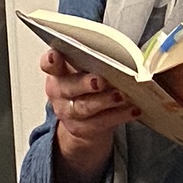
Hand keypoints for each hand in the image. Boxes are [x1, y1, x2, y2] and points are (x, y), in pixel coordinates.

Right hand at [41, 49, 138, 182]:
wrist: (84, 120)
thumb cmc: (88, 86)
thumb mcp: (86, 70)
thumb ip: (96, 61)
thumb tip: (123, 53)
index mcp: (58, 72)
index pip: (49, 64)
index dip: (50, 60)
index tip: (55, 55)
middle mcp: (59, 92)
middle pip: (68, 87)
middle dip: (85, 83)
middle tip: (100, 81)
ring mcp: (68, 112)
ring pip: (84, 107)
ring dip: (105, 101)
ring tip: (121, 95)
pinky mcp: (82, 129)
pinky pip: (101, 122)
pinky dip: (119, 115)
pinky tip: (133, 109)